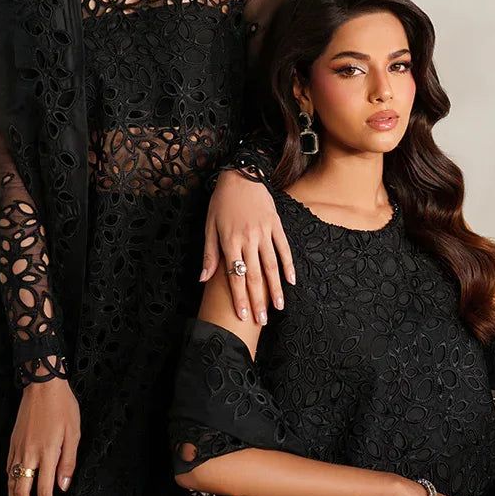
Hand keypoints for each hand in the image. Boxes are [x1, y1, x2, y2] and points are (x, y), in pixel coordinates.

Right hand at [6, 378, 80, 495]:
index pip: (44, 491)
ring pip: (11, 483)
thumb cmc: (63, 406)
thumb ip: (68, 461)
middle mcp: (29, 454)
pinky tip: (11, 491)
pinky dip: (8, 485)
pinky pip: (8, 469)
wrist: (42, 385)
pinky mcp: (12, 442)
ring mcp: (18, 449)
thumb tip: (62, 486)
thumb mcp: (74, 432)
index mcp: (47, 453)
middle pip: (22, 492)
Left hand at [202, 171, 294, 323]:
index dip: (239, 298)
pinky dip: (288, 265)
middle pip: (254, 276)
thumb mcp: (209, 226)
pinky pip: (283, 248)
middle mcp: (248, 239)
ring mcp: (264, 232)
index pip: (235, 276)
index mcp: (230, 241)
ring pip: (271, 265)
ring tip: (279, 307)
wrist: (240, 174)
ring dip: (275, 289)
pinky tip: (291, 281)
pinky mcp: (275, 225)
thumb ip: (209, 254)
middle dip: (258, 300)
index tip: (242, 316)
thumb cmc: (221, 202)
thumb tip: (203, 279)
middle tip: (262, 320)